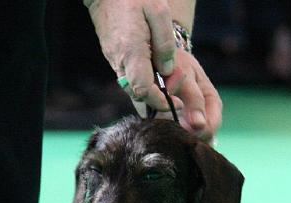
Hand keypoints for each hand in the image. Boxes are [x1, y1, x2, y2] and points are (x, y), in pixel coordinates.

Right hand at [86, 0, 221, 139]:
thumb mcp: (158, 12)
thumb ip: (165, 43)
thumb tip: (169, 70)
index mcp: (131, 50)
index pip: (143, 89)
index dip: (160, 100)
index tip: (176, 101)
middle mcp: (119, 60)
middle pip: (137, 94)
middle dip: (158, 100)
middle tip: (177, 95)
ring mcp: (114, 60)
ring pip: (132, 88)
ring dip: (150, 92)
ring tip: (169, 86)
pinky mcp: (113, 57)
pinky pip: (128, 78)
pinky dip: (143, 83)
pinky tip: (157, 76)